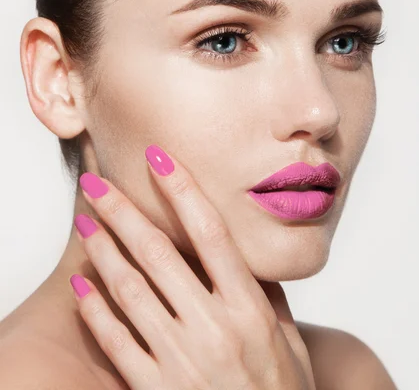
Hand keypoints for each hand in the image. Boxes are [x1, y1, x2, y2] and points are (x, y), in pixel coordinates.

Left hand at [70, 144, 315, 389]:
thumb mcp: (288, 342)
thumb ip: (266, 296)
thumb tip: (245, 252)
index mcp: (249, 309)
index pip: (211, 233)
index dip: (183, 190)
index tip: (160, 158)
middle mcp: (214, 328)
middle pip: (160, 254)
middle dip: (124, 211)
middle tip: (98, 183)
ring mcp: (182, 360)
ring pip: (131, 291)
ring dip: (104, 250)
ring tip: (85, 221)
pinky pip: (117, 343)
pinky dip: (95, 310)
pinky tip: (80, 283)